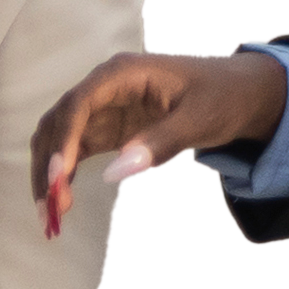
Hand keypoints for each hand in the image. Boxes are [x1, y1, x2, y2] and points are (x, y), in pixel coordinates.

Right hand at [28, 48, 288, 236]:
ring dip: (49, 173)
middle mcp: (102, 87)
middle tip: (51, 208)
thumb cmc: (222, 98)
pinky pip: (73, 151)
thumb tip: (115, 171)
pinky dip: (63, 175)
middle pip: (58, 122)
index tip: (58, 177)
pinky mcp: (105, 129)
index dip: (64, 140)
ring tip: (51, 214)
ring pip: (58, 138)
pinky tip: (61, 203)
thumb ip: (159, 143)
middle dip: (49, 164)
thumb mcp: (198, 120)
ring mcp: (101, 109)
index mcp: (122, 74)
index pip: (78, 104)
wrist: (239, 93)